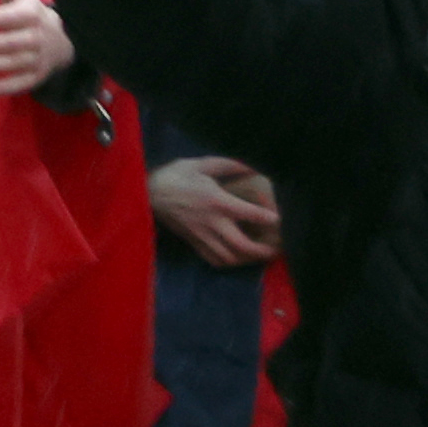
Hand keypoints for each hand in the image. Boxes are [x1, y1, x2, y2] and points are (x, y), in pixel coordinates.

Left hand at [0, 0, 78, 92]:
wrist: (65, 38)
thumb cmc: (29, 11)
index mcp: (30, 13)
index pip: (10, 17)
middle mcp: (36, 36)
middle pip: (12, 42)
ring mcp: (39, 57)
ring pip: (17, 62)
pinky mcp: (39, 74)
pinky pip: (26, 82)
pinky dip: (12, 86)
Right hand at [148, 156, 282, 267]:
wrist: (147, 192)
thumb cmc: (176, 176)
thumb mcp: (202, 164)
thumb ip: (230, 165)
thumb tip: (254, 166)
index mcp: (217, 201)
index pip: (250, 214)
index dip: (268, 218)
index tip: (280, 220)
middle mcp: (212, 222)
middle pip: (242, 245)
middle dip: (262, 250)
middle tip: (275, 249)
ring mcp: (202, 235)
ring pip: (229, 257)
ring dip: (247, 260)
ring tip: (259, 255)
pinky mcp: (193, 242)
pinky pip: (213, 259)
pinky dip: (229, 262)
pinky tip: (236, 258)